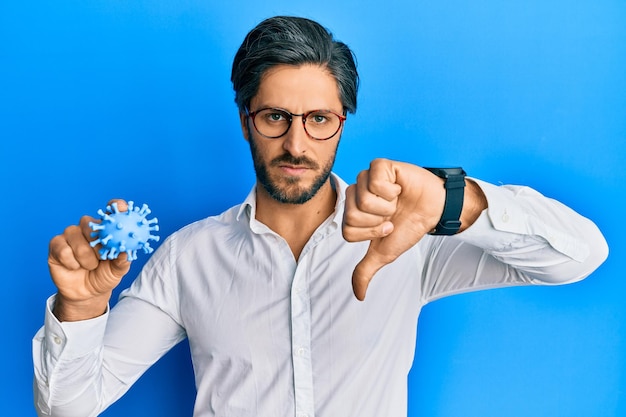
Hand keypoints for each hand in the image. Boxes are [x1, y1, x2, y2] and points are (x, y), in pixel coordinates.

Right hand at [48, 199, 131, 320]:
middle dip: (97, 242)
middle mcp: (87, 228)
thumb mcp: (118, 270)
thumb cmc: (105, 276)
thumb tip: (125, 252)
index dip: (115, 206)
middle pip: (89, 223)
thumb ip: (122, 260)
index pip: (110, 210)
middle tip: (102, 257)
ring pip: (76, 238)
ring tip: (90, 266)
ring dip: (85, 257)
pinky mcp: (56, 244)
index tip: (121, 208)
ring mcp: (70, 235)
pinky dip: (71, 262)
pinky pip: (63, 249)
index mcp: (106, 228)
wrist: (87, 293)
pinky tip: (75, 267)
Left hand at [342, 159, 446, 300]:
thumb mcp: (384, 253)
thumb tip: (359, 296)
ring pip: (363, 200)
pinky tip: (399, 188)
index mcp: (351, 213)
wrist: (434, 210)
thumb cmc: (407, 227)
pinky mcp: (379, 166)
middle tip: (391, 214)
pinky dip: (391, 190)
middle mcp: (355, 193)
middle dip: (378, 221)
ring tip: (396, 201)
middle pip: (352, 216)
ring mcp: (366, 178)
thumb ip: (366, 271)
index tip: (386, 227)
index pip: (347, 230)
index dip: (371, 233)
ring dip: (387, 206)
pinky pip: (374, 181)